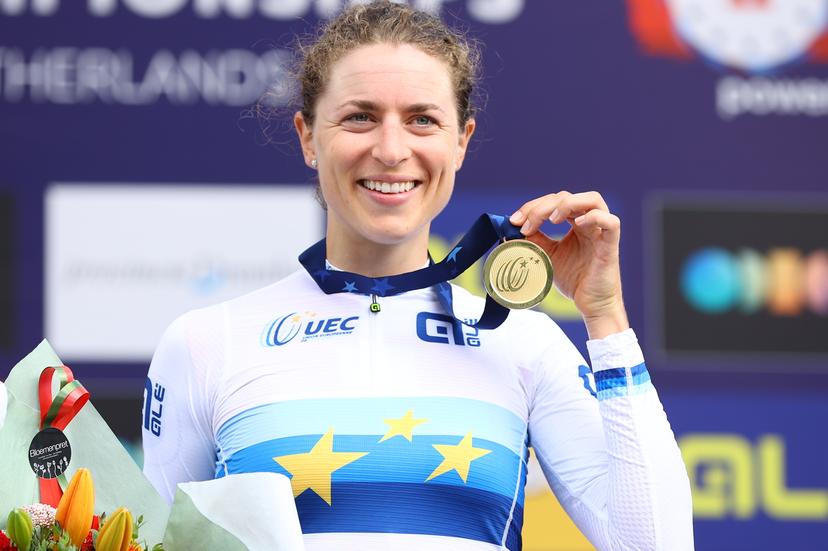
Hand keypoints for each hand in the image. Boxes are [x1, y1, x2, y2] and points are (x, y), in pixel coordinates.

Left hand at [509, 191, 628, 338]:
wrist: (591, 304)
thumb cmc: (574, 279)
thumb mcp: (547, 255)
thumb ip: (534, 240)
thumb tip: (512, 230)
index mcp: (575, 222)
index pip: (554, 201)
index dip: (533, 207)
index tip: (515, 221)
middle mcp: (589, 222)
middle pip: (567, 197)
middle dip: (542, 207)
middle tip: (525, 225)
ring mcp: (602, 231)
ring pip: (592, 199)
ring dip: (567, 204)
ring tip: (551, 220)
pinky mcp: (611, 244)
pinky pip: (611, 221)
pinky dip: (594, 217)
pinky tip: (577, 224)